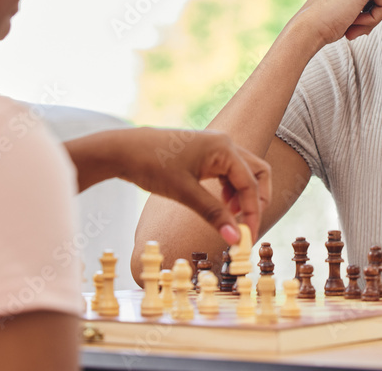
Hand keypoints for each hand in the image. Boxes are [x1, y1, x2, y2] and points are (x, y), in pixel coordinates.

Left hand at [116, 128, 270, 246]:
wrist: (124, 150)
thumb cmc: (152, 166)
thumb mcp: (184, 193)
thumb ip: (213, 214)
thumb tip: (235, 238)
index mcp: (224, 148)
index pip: (250, 184)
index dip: (252, 213)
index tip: (247, 238)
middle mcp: (224, 143)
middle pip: (257, 173)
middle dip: (256, 201)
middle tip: (247, 226)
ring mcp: (215, 146)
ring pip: (244, 173)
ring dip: (243, 196)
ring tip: (229, 218)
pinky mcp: (205, 153)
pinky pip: (229, 172)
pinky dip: (230, 190)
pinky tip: (220, 205)